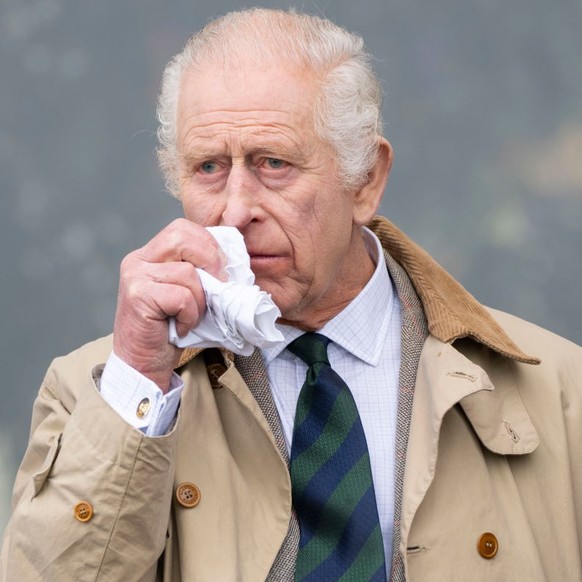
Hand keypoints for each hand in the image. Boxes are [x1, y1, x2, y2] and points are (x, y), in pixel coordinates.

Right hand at [113, 218, 226, 391]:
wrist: (143, 365)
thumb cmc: (171, 330)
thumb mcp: (191, 294)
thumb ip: (203, 273)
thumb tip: (237, 264)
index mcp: (151, 254)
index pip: (183, 228)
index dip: (209, 244)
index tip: (222, 270)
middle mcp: (138, 260)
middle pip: (181, 236)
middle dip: (210, 260)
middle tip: (218, 287)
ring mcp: (134, 276)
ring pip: (187, 271)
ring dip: (200, 299)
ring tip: (191, 317)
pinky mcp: (137, 296)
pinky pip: (181, 296)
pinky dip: (190, 315)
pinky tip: (180, 327)